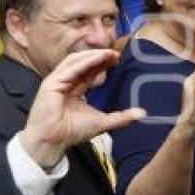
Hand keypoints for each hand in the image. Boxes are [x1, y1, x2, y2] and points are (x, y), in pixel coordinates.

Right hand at [20, 49, 145, 167]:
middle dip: (100, 57)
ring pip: (75, 61)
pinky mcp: (51, 83)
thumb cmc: (72, 132)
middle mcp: (65, 83)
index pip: (89, 72)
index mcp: (74, 89)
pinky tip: (98, 58)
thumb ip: (122, 117)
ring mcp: (57, 82)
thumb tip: (143, 113)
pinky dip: (84, 62)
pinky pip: (70, 69)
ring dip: (93, 55)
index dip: (103, 65)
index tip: (118, 60)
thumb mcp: (103, 122)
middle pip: (83, 63)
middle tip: (116, 54)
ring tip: (109, 53)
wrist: (54, 141)